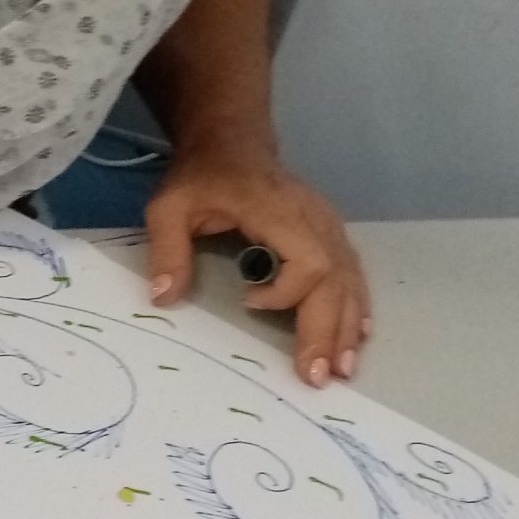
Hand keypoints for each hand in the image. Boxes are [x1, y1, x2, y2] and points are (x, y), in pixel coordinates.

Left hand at [145, 144, 369, 385]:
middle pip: (336, 279)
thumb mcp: (169, 206)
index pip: (307, 260)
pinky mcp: (330, 233)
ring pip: (350, 279)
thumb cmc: (200, 177)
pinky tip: (356, 335)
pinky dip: (356, 306)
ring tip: (341, 368)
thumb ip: (167, 249)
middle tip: (317, 376)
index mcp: (278, 210)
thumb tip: (161, 298)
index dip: (286, 291)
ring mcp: (327, 225)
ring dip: (348, 325)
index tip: (250, 303)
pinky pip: (351, 273)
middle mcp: (314, 219)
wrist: (231, 142)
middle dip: (328, 330)